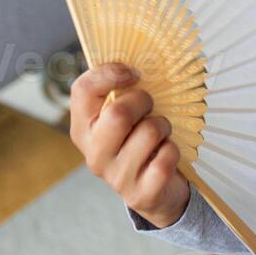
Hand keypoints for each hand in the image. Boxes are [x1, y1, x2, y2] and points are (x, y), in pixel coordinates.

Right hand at [69, 62, 189, 228]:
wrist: (156, 191)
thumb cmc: (140, 141)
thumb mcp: (125, 115)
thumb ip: (121, 90)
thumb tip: (136, 60)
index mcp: (83, 129)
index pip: (82, 90)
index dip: (110, 73)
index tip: (134, 73)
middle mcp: (93, 154)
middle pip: (118, 112)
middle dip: (144, 101)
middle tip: (150, 106)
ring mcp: (115, 177)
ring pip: (149, 131)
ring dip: (163, 126)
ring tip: (160, 135)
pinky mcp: (140, 194)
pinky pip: (166, 156)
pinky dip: (173, 150)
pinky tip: (165, 155)